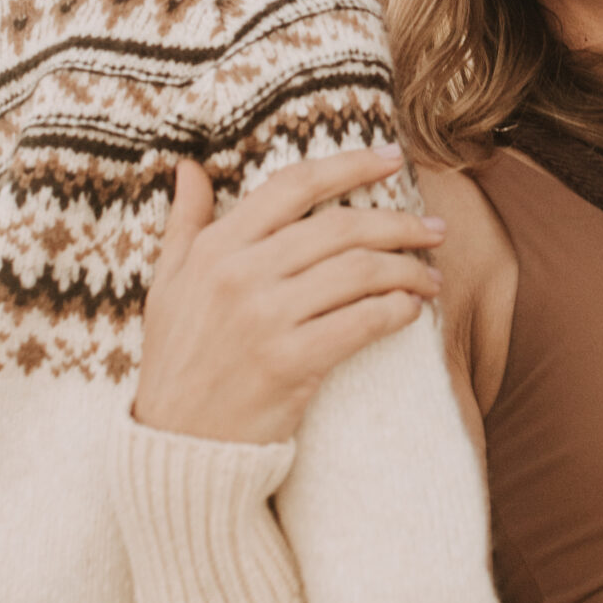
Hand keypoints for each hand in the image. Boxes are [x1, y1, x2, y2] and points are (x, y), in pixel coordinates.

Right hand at [134, 147, 445, 446]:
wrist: (176, 444)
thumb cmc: (176, 360)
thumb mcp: (167, 285)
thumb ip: (184, 223)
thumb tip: (189, 168)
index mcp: (216, 247)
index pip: (293, 186)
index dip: (349, 165)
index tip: (391, 159)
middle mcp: (240, 274)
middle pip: (340, 227)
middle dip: (399, 223)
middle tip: (435, 230)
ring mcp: (264, 318)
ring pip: (359, 271)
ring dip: (407, 269)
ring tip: (431, 276)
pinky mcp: (289, 363)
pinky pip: (361, 322)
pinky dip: (396, 310)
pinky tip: (411, 310)